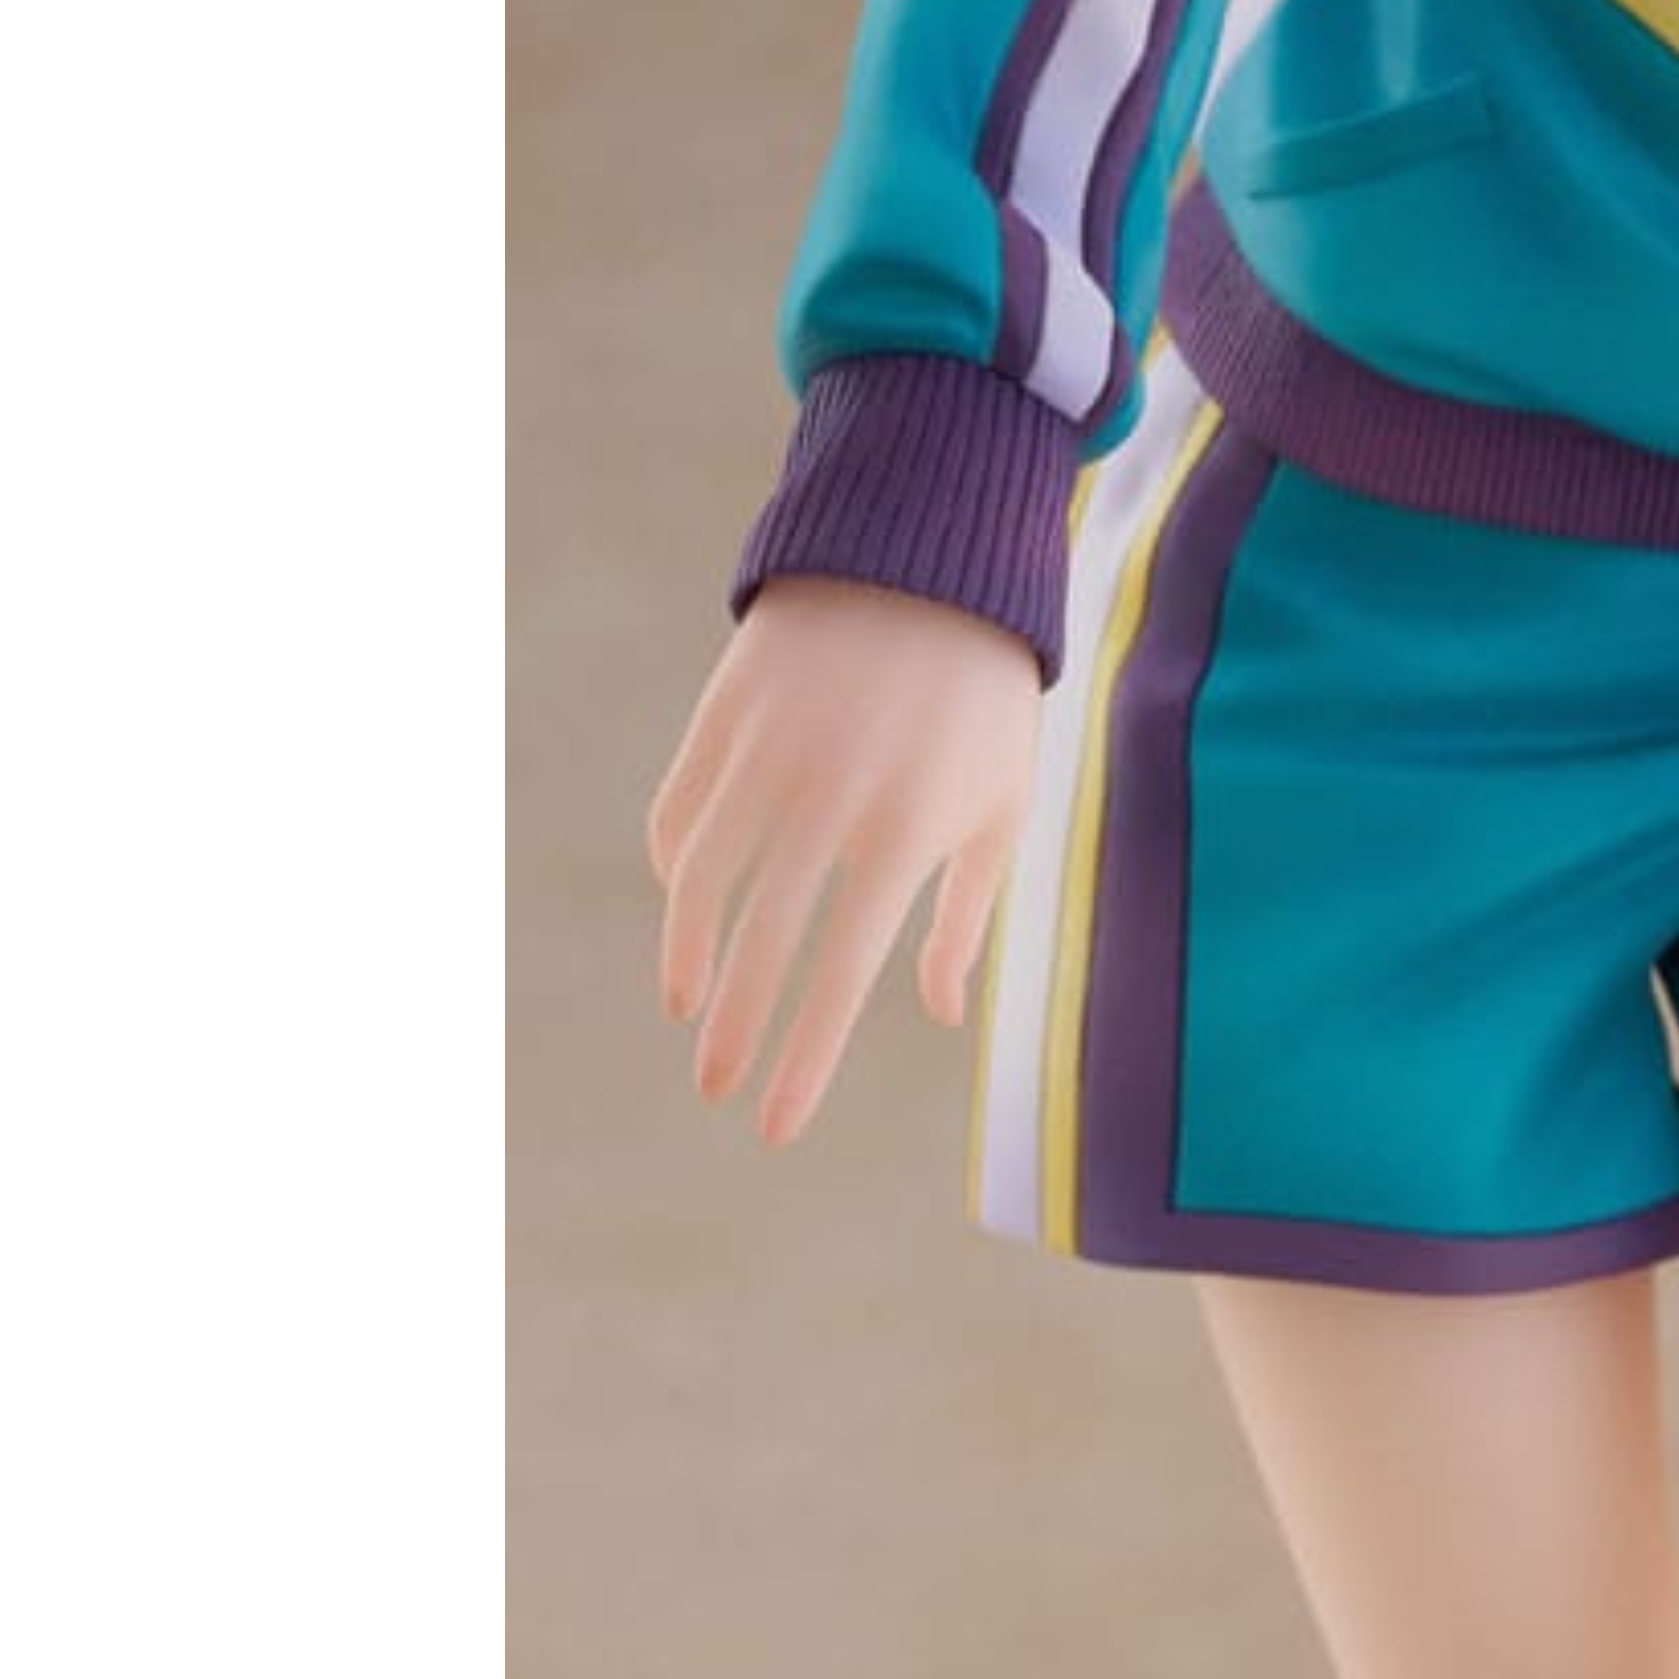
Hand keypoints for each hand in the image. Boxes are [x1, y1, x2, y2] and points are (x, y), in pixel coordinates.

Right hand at [645, 575, 1040, 1144]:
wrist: (929, 551)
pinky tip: (687, 908)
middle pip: (760, 947)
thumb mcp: (1001, 797)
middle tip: (716, 1089)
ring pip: (701, 887)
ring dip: (688, 960)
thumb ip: (966, 912)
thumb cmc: (983, 692)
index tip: (773, 1128)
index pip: (843, 974)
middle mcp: (829, 798)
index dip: (804, 1061)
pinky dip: (677, 871)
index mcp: (910, 827)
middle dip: (734, 1032)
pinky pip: (680, 817)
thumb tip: (937, 1013)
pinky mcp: (722, 717)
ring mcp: (767, 755)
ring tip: (691, 1010)